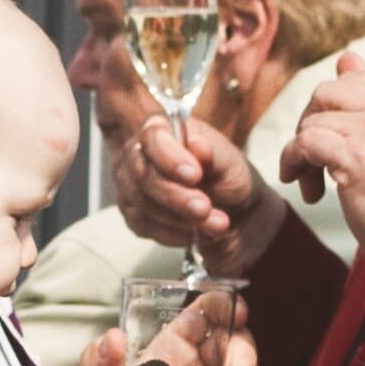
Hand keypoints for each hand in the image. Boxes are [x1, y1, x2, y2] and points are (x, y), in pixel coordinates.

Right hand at [117, 110, 284, 272]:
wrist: (233, 210)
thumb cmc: (227, 177)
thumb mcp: (229, 163)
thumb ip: (212, 155)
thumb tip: (198, 144)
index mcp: (165, 131)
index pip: (153, 137)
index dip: (169, 158)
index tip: (195, 175)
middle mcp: (142, 155)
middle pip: (143, 176)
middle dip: (175, 196)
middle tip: (204, 209)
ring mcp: (132, 184)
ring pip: (142, 204)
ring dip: (178, 219)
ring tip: (213, 224)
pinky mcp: (133, 213)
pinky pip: (143, 226)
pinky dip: (172, 233)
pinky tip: (195, 234)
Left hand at [280, 59, 364, 286]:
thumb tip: (346, 58)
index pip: (352, 80)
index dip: (332, 112)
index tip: (332, 144)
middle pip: (327, 93)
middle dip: (311, 125)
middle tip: (313, 160)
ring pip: (313, 119)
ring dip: (302, 152)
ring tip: (314, 182)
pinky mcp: (358, 153)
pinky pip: (304, 142)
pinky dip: (294, 162)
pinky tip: (305, 185)